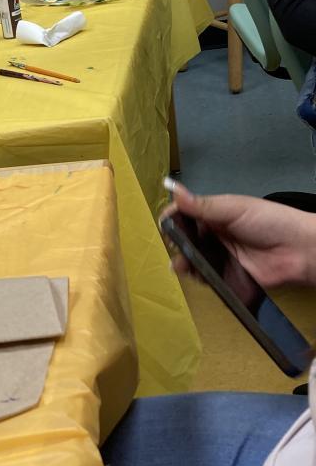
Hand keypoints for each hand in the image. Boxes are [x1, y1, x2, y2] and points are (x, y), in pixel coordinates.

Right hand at [164, 182, 315, 288]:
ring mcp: (219, 255)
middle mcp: (214, 234)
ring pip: (191, 258)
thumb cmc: (270, 222)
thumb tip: (173, 189)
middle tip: (173, 246)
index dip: (173, 217)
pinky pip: (204, 276)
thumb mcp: (234, 209)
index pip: (185, 213)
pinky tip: (193, 273)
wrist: (299, 250)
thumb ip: (202, 205)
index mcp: (215, 213)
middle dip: (174, 242)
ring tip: (181, 264)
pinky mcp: (225, 275)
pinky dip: (196, 275)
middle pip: (184, 238)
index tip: (165, 223)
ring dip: (182, 260)